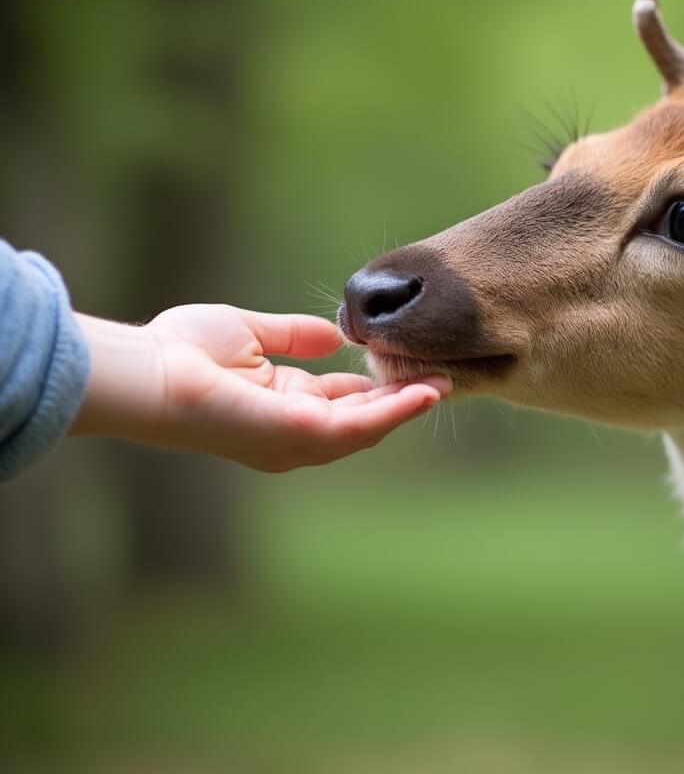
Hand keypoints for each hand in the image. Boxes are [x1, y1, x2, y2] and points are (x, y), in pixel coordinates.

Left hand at [71, 304, 449, 471]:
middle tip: (442, 378)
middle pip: (363, 418)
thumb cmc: (184, 352)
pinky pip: (359, 426)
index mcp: (284, 406)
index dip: (378, 386)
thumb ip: (292, 335)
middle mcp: (295, 431)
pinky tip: (422, 393)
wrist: (150, 371)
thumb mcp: (250, 333)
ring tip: (442, 385)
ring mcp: (298, 439)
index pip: (343, 402)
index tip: (409, 365)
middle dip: (403, 400)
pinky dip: (393, 412)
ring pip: (368, 426)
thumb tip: (333, 334)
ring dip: (407, 407)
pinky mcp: (298, 434)